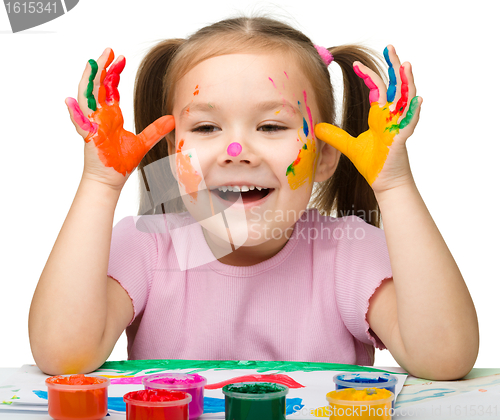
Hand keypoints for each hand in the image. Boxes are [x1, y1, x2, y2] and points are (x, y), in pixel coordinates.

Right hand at [66, 48, 173, 189]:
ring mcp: (92, 125)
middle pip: (96, 86)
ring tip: (93, 63)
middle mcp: (99, 116)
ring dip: (89, 80)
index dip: (113, 73)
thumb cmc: (121, 163)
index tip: (121, 58)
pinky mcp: (89, 137)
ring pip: (86, 97)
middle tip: (109, 51)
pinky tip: (70, 101)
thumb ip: (156, 130)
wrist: (111, 180)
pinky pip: (79, 123)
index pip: (109, 89)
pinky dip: (74, 113)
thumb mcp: (143, 142)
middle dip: (102, 68)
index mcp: (110, 115)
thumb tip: (171, 119)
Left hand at [314, 45, 421, 192]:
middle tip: (390, 48)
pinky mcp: (402, 139)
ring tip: (405, 64)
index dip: (369, 76)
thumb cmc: (372, 163)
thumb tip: (317, 128)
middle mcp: (392, 117)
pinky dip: (414, 111)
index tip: (358, 64)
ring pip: (406, 99)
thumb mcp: (349, 146)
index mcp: (381, 116)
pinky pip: (410, 123)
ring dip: (407, 82)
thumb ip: (335, 136)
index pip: (377, 89)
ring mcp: (399, 126)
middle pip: (396, 86)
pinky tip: (416, 99)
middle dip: (394, 67)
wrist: (383, 181)